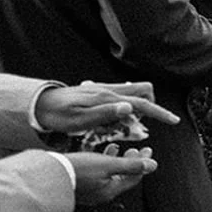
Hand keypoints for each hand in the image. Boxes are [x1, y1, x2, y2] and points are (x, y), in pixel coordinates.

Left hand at [37, 81, 178, 135]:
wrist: (38, 104)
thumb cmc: (57, 115)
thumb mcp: (80, 120)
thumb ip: (106, 114)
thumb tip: (130, 108)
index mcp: (107, 97)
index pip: (141, 103)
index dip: (159, 112)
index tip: (174, 121)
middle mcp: (107, 89)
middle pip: (143, 90)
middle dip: (150, 106)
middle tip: (141, 123)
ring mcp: (102, 87)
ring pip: (132, 90)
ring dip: (136, 105)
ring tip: (125, 122)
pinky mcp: (96, 89)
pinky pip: (119, 92)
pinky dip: (123, 103)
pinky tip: (112, 113)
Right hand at [67, 150, 156, 205]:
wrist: (47, 176)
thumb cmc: (78, 170)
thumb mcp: (107, 165)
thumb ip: (131, 165)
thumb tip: (153, 166)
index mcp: (111, 190)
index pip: (134, 177)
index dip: (143, 163)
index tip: (147, 149)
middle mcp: (101, 194)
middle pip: (123, 177)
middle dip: (130, 162)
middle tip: (135, 149)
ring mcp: (89, 192)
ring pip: (109, 175)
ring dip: (116, 161)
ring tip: (117, 148)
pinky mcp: (78, 187)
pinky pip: (96, 175)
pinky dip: (101, 164)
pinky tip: (98, 154)